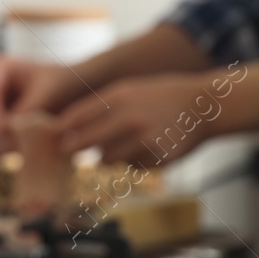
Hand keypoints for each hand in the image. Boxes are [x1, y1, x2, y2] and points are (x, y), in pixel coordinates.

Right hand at [0, 57, 89, 154]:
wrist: (79, 89)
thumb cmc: (67, 83)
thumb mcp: (48, 94)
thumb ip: (27, 111)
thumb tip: (6, 132)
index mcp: (2, 68)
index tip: (6, 133)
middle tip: (10, 149)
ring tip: (15, 153)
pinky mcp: (1, 120)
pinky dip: (3, 146)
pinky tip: (17, 153)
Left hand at [55, 64, 258, 167]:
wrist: (203, 105)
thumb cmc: (159, 97)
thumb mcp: (128, 90)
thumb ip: (99, 106)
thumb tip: (66, 127)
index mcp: (119, 97)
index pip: (76, 117)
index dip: (61, 130)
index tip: (55, 137)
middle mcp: (129, 119)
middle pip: (85, 142)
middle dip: (74, 147)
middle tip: (69, 150)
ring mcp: (143, 140)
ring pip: (106, 159)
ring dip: (107, 155)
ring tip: (123, 143)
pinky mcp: (157, 159)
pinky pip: (131, 167)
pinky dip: (132, 161)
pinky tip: (146, 148)